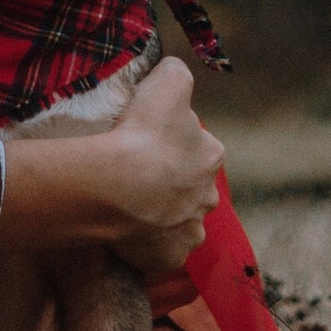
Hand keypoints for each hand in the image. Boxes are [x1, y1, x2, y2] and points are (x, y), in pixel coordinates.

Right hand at [0, 58, 224, 277]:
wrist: (118, 185)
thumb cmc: (145, 132)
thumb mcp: (167, 80)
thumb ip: (178, 73)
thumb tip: (176, 73)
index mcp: (211, 155)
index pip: (198, 146)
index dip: (174, 143)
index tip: (150, 142)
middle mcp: (209, 197)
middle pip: (191, 186)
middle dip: (172, 182)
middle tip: (139, 174)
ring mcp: (190, 230)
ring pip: (179, 220)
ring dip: (162, 214)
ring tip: (130, 204)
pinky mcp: (170, 257)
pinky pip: (161, 250)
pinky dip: (149, 243)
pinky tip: (128, 230)